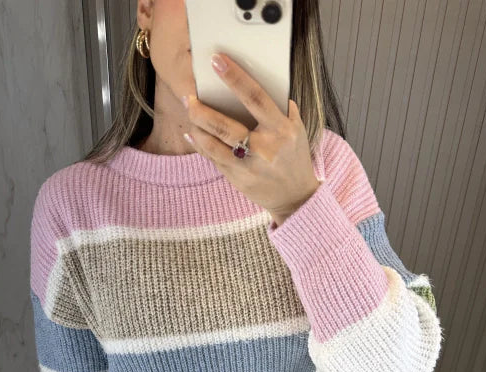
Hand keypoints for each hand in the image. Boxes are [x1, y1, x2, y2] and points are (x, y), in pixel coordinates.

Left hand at [182, 53, 320, 224]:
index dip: (235, 78)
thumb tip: (256, 82)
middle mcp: (264, 149)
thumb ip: (281, 107)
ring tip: (189, 110)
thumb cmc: (294, 157)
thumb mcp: (297, 129)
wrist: (295, 197)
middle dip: (202, 110)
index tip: (217, 61)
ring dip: (197, 127)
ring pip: (214, 145)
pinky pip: (214, 159)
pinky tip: (193, 133)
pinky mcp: (238, 180)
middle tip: (189, 96)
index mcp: (281, 130)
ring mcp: (249, 167)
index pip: (255, 98)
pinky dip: (201, 145)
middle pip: (225, 126)